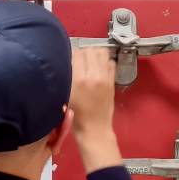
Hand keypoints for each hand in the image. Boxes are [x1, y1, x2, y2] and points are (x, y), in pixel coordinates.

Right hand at [68, 47, 123, 170]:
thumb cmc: (75, 116)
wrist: (94, 129)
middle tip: (80, 61)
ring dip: (95, 55)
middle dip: (83, 53)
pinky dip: (104, 62)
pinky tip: (99, 69)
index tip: (70, 60)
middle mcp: (93, 75)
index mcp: (78, 79)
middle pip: (90, 50)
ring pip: (102, 53)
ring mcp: (105, 78)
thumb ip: (67, 76)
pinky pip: (110, 62)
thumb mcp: (65, 95)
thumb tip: (69, 61)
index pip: (76, 53)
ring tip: (90, 63)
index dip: (72, 54)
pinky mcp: (112, 81)